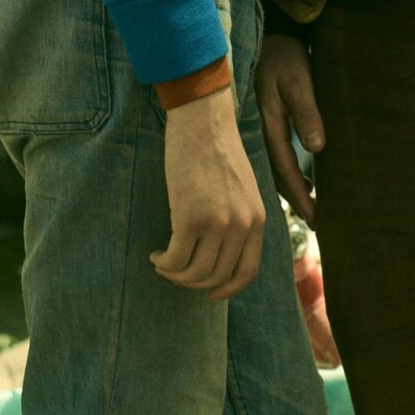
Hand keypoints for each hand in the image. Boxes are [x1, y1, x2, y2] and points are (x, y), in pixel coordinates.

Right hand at [153, 84, 265, 300]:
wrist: (203, 120)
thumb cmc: (217, 148)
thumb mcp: (242, 187)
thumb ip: (240, 217)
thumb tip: (223, 249)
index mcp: (258, 219)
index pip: (246, 271)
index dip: (227, 289)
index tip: (210, 294)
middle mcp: (242, 226)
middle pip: (216, 276)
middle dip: (192, 282)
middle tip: (175, 272)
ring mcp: (217, 223)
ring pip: (194, 272)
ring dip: (175, 274)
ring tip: (163, 262)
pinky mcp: (191, 217)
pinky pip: (175, 258)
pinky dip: (163, 263)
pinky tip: (156, 254)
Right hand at [256, 36, 324, 221]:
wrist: (269, 37)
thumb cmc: (285, 58)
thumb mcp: (298, 81)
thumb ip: (307, 113)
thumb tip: (317, 148)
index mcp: (269, 125)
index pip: (286, 171)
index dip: (301, 196)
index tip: (315, 219)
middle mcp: (261, 133)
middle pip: (276, 177)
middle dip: (295, 200)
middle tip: (314, 222)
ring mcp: (259, 129)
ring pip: (273, 169)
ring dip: (289, 188)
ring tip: (308, 207)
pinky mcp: (262, 124)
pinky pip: (272, 156)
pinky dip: (284, 172)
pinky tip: (298, 179)